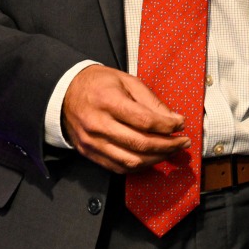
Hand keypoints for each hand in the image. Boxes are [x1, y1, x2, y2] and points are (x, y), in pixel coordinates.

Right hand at [61, 64, 190, 173]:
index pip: (145, 121)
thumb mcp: (127, 81)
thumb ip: (151, 101)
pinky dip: (139, 166)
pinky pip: (118, 167)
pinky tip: (152, 158)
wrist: (65, 93)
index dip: (168, 126)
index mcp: (108, 101)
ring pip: (131, 161)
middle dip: (168, 146)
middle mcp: (98, 124)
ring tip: (171, 151)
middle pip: (140, 144)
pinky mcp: (89, 153)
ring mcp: (92, 142)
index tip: (181, 124)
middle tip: (183, 142)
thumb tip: (173, 118)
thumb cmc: (98, 84)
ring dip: (157, 159)